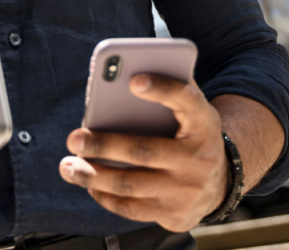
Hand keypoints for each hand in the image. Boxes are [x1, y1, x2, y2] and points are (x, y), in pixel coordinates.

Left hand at [59, 74, 228, 232]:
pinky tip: (89, 183)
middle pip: (144, 150)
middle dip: (103, 145)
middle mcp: (198, 158)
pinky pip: (132, 209)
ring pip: (132, 185)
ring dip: (94, 176)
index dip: (162, 89)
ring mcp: (187, 191)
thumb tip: (126, 72)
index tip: (133, 80)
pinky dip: (106, 197)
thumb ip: (168, 87)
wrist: (221, 181)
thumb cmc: (190, 132)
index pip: (186, 100)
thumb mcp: (189, 109)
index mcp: (203, 122)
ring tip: (68, 166)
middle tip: (74, 138)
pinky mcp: (175, 214)